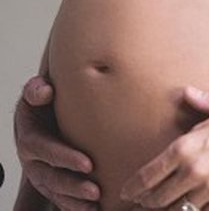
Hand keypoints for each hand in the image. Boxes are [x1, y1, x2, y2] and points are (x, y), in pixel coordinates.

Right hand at [14, 76, 99, 210]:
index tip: (88, 163)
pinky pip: (61, 200)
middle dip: (73, 185)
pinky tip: (93, 210)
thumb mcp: (35, 93)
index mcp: (30, 139)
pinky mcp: (51, 184)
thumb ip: (37, 90)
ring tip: (96, 202)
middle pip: (52, 178)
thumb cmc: (43, 103)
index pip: (46, 151)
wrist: (42, 114)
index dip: (65, 158)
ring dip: (76, 200)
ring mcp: (42, 175)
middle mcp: (34, 162)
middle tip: (95, 190)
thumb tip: (45, 91)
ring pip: (57, 192)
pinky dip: (75, 207)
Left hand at [121, 85, 208, 210]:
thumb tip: (187, 92)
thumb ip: (199, 102)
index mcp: (185, 146)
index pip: (149, 175)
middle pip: (160, 198)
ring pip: (180, 210)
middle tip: (141, 205)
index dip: (134, 187)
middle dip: (148, 203)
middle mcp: (193, 169)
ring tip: (163, 210)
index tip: (127, 193)